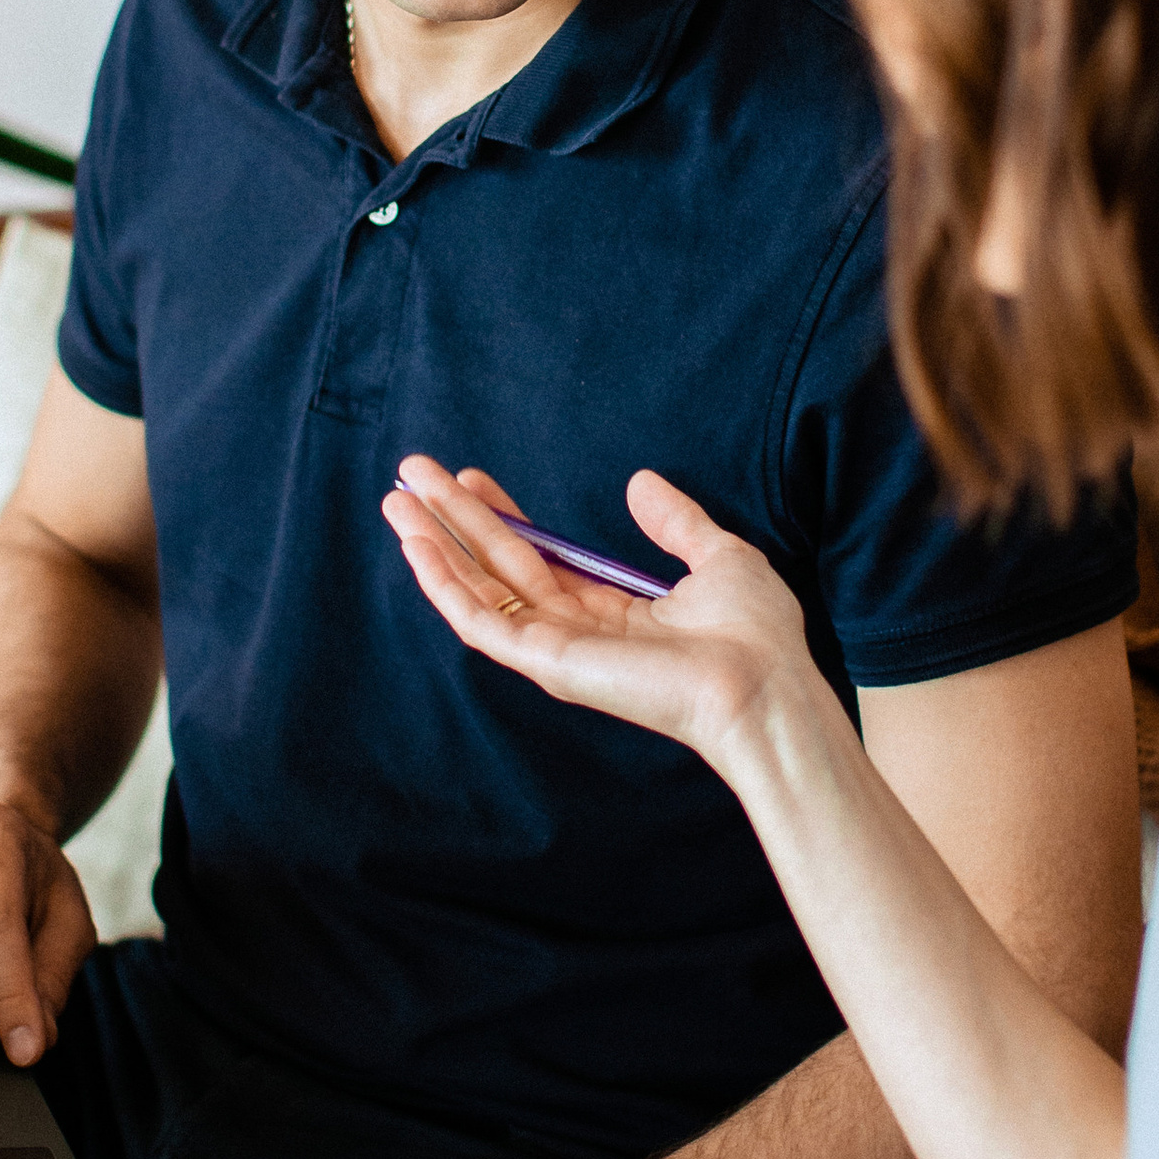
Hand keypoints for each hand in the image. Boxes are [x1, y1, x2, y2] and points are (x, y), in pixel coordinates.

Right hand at [382, 458, 822, 764]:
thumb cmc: (755, 636)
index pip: (541, 559)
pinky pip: (479, 621)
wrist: (762, 686)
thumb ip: (675, 522)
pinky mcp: (547, 662)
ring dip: (433, 545)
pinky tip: (415, 545)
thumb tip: (640, 482)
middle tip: (413, 473)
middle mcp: (578, 634)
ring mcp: (557, 650)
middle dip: (455, 519)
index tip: (472, 475)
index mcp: (615, 614)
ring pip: (478, 591)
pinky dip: (442, 583)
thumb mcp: (717, 557)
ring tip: (396, 499)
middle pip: (499, 567)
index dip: (503, 516)